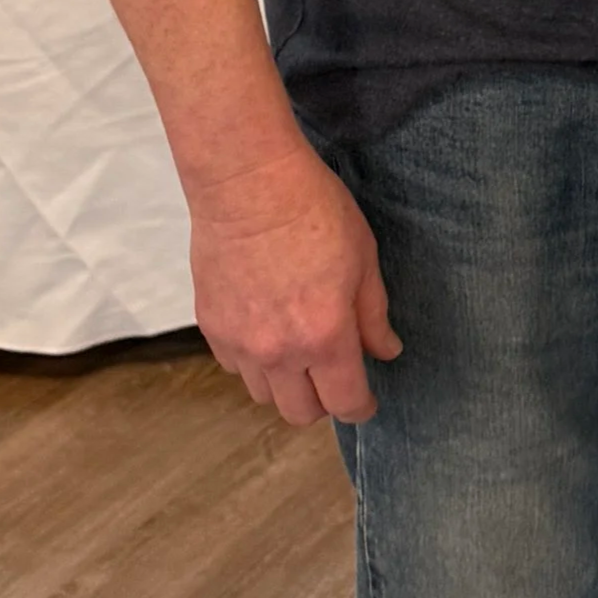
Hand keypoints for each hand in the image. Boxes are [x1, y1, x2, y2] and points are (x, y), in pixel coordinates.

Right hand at [187, 142, 401, 425]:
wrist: (249, 184)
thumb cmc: (313, 210)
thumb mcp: (363, 257)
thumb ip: (373, 314)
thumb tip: (386, 351)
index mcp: (325, 337)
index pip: (345, 402)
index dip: (361, 407)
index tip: (366, 401)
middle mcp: (279, 352)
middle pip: (300, 413)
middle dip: (323, 401)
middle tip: (333, 373)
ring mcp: (240, 343)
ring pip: (264, 393)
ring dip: (285, 382)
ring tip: (298, 346)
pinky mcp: (211, 327)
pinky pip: (235, 365)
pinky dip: (253, 359)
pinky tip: (266, 325)